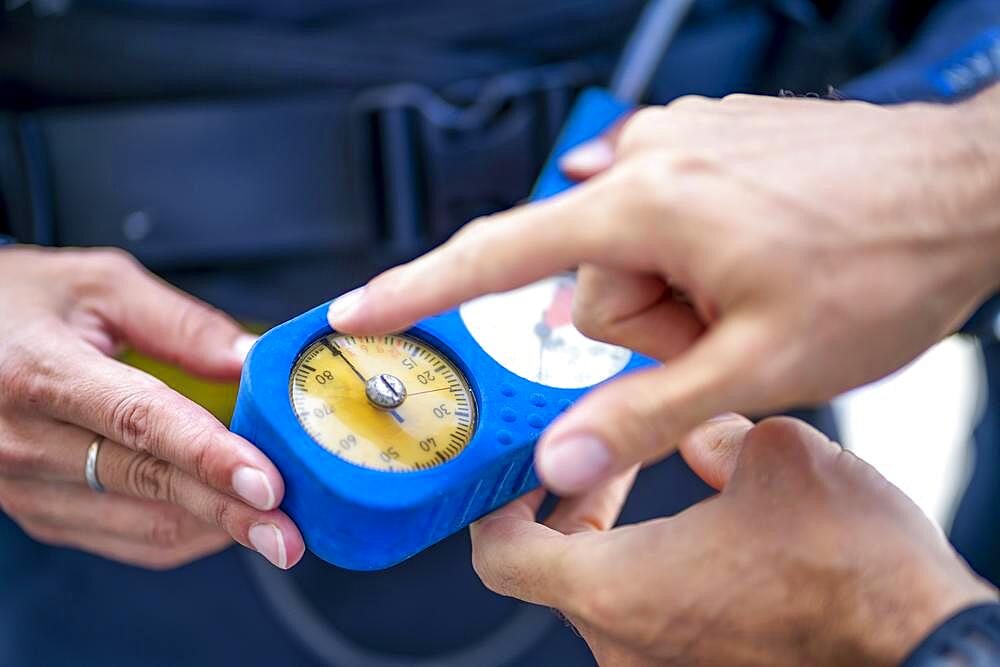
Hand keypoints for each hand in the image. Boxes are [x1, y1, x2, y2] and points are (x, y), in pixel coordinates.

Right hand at [0, 246, 303, 568]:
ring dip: (214, 529)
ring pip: (140, 524)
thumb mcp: (98, 284)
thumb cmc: (17, 302)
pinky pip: (123, 540)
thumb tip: (252, 361)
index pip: (140, 422)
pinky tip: (223, 522)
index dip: (209, 456)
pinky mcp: (35, 512)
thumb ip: (182, 324)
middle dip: (231, 512)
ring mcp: (24, 487)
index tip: (268, 482)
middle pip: (149, 484)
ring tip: (275, 527)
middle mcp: (24, 439)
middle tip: (292, 532)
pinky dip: (183, 536)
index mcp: (41, 372)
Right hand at [328, 86, 999, 495]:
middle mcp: (646, 159)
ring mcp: (677, 143)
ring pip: (628, 255)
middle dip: (645, 329)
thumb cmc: (882, 260)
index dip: (416, 292)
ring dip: (677, 296)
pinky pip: (658, 215)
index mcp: (643, 206)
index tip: (358, 310)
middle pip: (586, 283)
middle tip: (723, 333)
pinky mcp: (704, 140)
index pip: (495, 256)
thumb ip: (643, 413)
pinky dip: (687, 254)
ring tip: (751, 293)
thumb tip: (560, 454)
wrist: (968, 188)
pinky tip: (745, 253)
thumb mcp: (759, 363)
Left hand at [471, 416, 998, 665]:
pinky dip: (653, 572)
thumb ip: (708, 433)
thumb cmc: (852, 572)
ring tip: (661, 487)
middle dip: (572, 505)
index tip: (520, 472)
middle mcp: (623, 643)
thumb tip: (698, 434)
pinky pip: (647, 619)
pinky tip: (705, 535)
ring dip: (616, 538)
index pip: (502, 554)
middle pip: (549, 571)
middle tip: (606, 463)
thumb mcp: (773, 456)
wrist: (922, 644)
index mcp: (616, 588)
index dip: (499, 504)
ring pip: (602, 593)